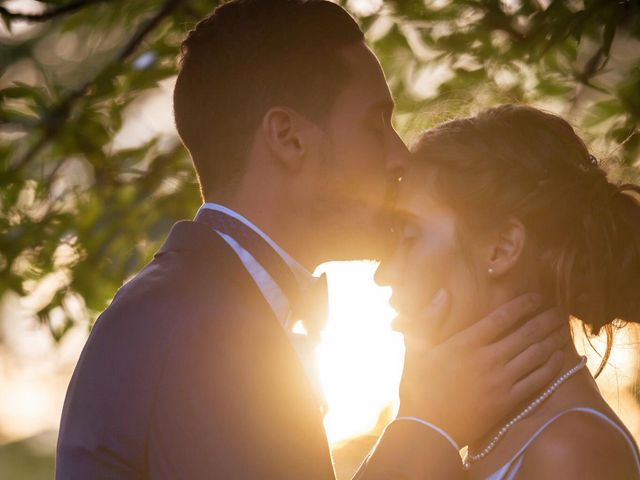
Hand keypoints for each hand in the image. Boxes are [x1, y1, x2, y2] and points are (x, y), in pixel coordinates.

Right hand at [397, 289, 568, 445]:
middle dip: (545, 319)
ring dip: (552, 339)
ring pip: (536, 354)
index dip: (523, 305)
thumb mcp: (417, 348)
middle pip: (526, 333)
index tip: (537, 298)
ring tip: (562, 330)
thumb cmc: (419, 385)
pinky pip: (537, 380)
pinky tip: (560, 357)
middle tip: (558, 311)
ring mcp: (500, 380)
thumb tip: (443, 294)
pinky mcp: (508, 400)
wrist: (429, 427)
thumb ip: (430, 319)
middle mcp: (487, 358)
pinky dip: (552, 366)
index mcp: (466, 343)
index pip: (502, 317)